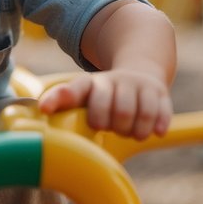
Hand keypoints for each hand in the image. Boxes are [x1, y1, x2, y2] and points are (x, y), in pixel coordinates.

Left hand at [37, 69, 171, 140]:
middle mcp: (114, 81)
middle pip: (116, 110)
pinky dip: (156, 125)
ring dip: (133, 130)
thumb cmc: (102, 95)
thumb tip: (41, 120)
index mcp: (90, 84)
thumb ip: (62, 108)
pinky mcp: (159, 92)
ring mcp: (138, 85)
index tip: (44, 109)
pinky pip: (161, 112)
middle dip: (113, 125)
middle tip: (110, 128)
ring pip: (138, 113)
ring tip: (129, 132)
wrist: (138, 71)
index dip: (58, 99)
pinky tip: (154, 131)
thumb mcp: (81, 98)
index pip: (74, 90)